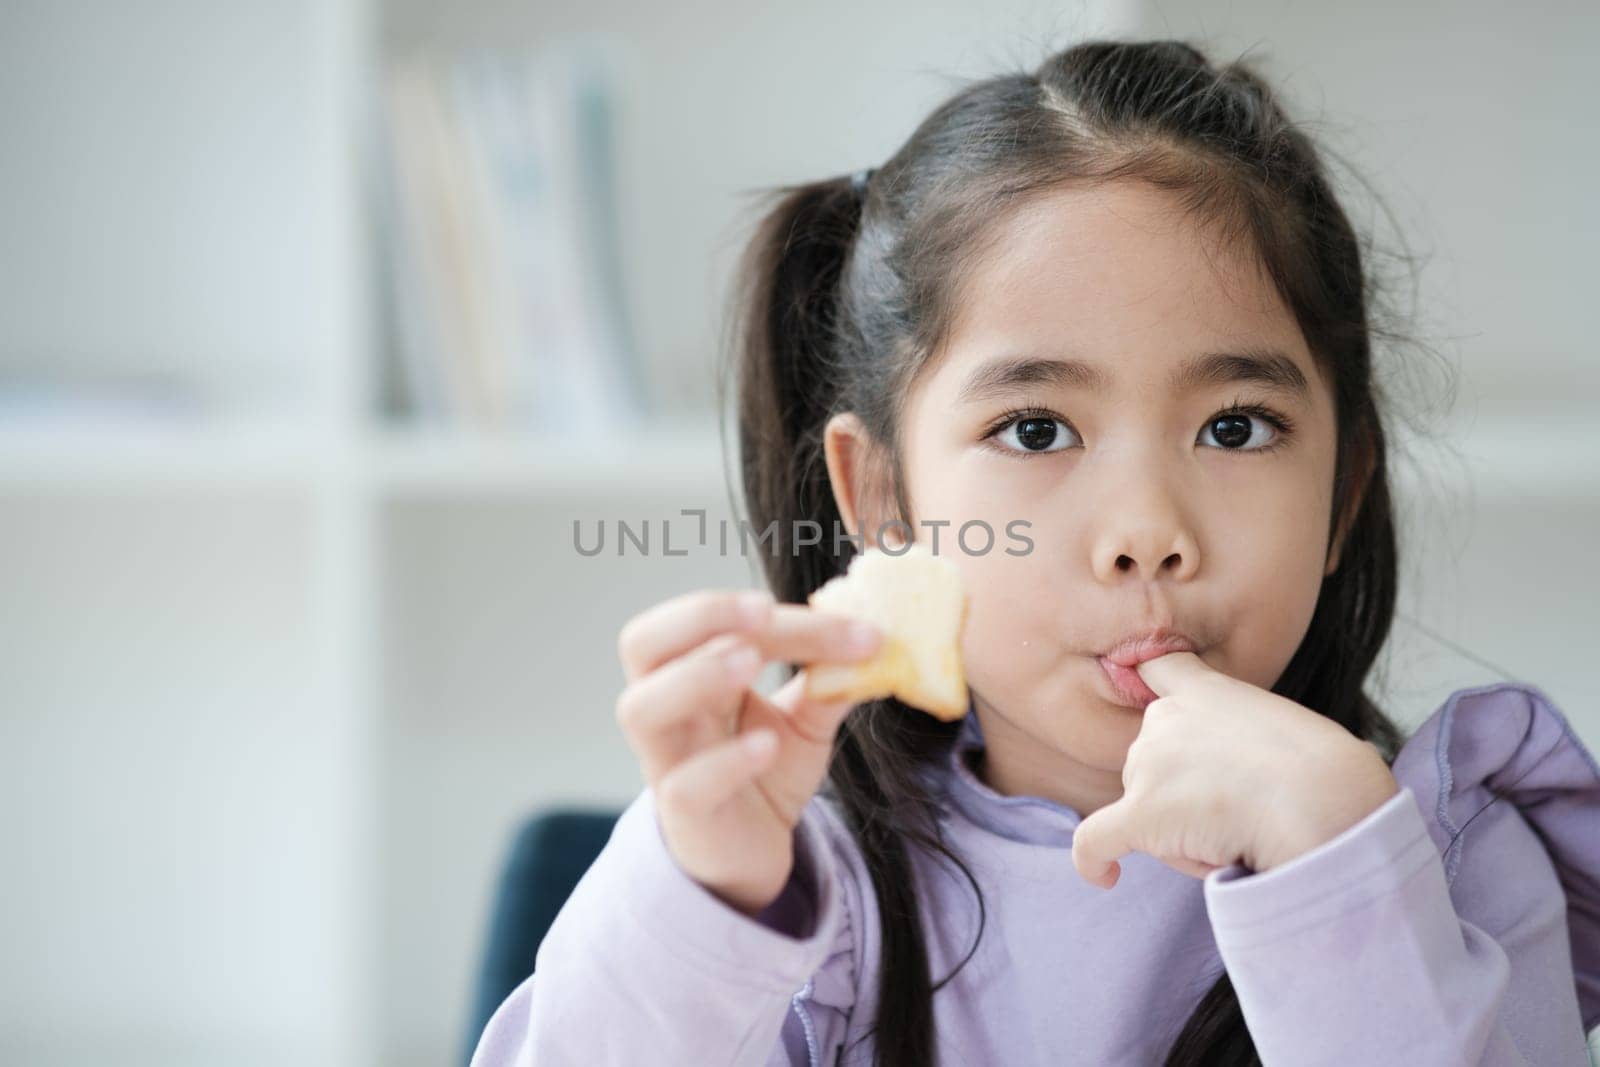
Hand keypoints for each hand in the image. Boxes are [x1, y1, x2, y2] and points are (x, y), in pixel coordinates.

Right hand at [615, 588, 882, 915]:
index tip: (853, 625)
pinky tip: (766, 745)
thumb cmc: (766, 772)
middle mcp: (669, 707)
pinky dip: (724, 761)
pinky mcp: (685, 815)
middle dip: (699, 616)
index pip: (717, 623)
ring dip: (693, 677)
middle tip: (763, 610)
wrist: (753, 853)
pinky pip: (684, 785)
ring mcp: (669, 760)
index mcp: (695, 671)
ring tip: (750, 662)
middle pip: (642, 643)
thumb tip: (875, 640)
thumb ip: (830, 683)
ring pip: (641, 708)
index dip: (781, 617)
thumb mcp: (806, 721)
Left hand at [1070, 652, 1399, 889]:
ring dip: (1182, 833)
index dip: (1149, 684)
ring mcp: (1148, 766)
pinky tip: (1104, 877)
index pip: (1160, 669)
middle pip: (1153, 764)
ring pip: (1148, 814)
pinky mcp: (1140, 814)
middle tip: (1246, 812)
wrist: (1324, 801)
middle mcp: (1164, 720)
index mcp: (1206, 692)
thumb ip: (1249, 744)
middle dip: (1184, 795)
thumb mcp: (1291, 734)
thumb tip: (1236, 788)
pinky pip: (1096, 842)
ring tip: (1237, 836)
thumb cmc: (1328, 777)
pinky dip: (1095, 862)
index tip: (1141, 690)